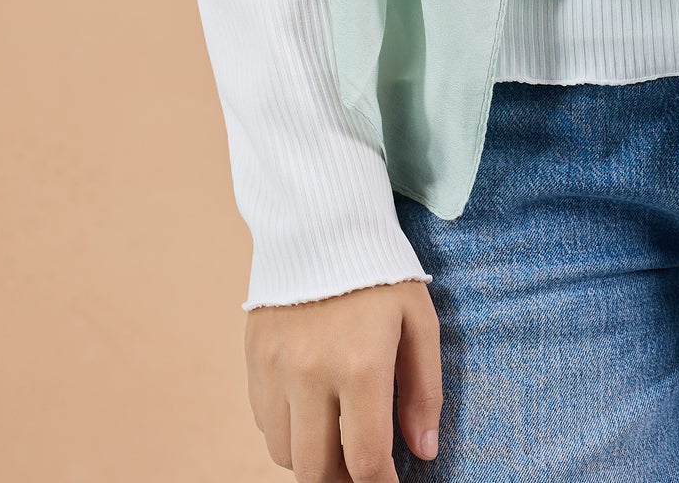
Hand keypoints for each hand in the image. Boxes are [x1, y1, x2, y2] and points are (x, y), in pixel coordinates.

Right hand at [245, 278, 442, 479]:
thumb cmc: (381, 271)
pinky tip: (312, 414)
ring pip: (285, 455)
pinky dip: (288, 434)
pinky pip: (265, 424)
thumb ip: (424, 390)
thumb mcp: (420, 321)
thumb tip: (424, 451)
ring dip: (313, 461)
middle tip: (363, 473)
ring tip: (339, 444)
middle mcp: (311, 374)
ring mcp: (275, 369)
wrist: (322, 221)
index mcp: (360, 364)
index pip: (367, 458)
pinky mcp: (254, 360)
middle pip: (317, 470)